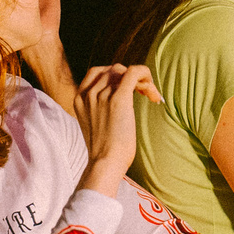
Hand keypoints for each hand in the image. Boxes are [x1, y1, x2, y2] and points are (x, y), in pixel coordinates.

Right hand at [69, 63, 159, 190]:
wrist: (105, 163)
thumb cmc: (105, 149)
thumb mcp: (94, 122)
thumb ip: (99, 106)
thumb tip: (120, 94)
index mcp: (80, 98)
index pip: (98, 72)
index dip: (116, 76)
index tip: (128, 88)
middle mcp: (89, 93)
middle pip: (114, 70)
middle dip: (131, 78)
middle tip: (145, 93)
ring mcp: (102, 95)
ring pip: (125, 72)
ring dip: (142, 81)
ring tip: (151, 96)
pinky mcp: (118, 99)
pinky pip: (133, 73)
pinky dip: (145, 74)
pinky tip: (153, 91)